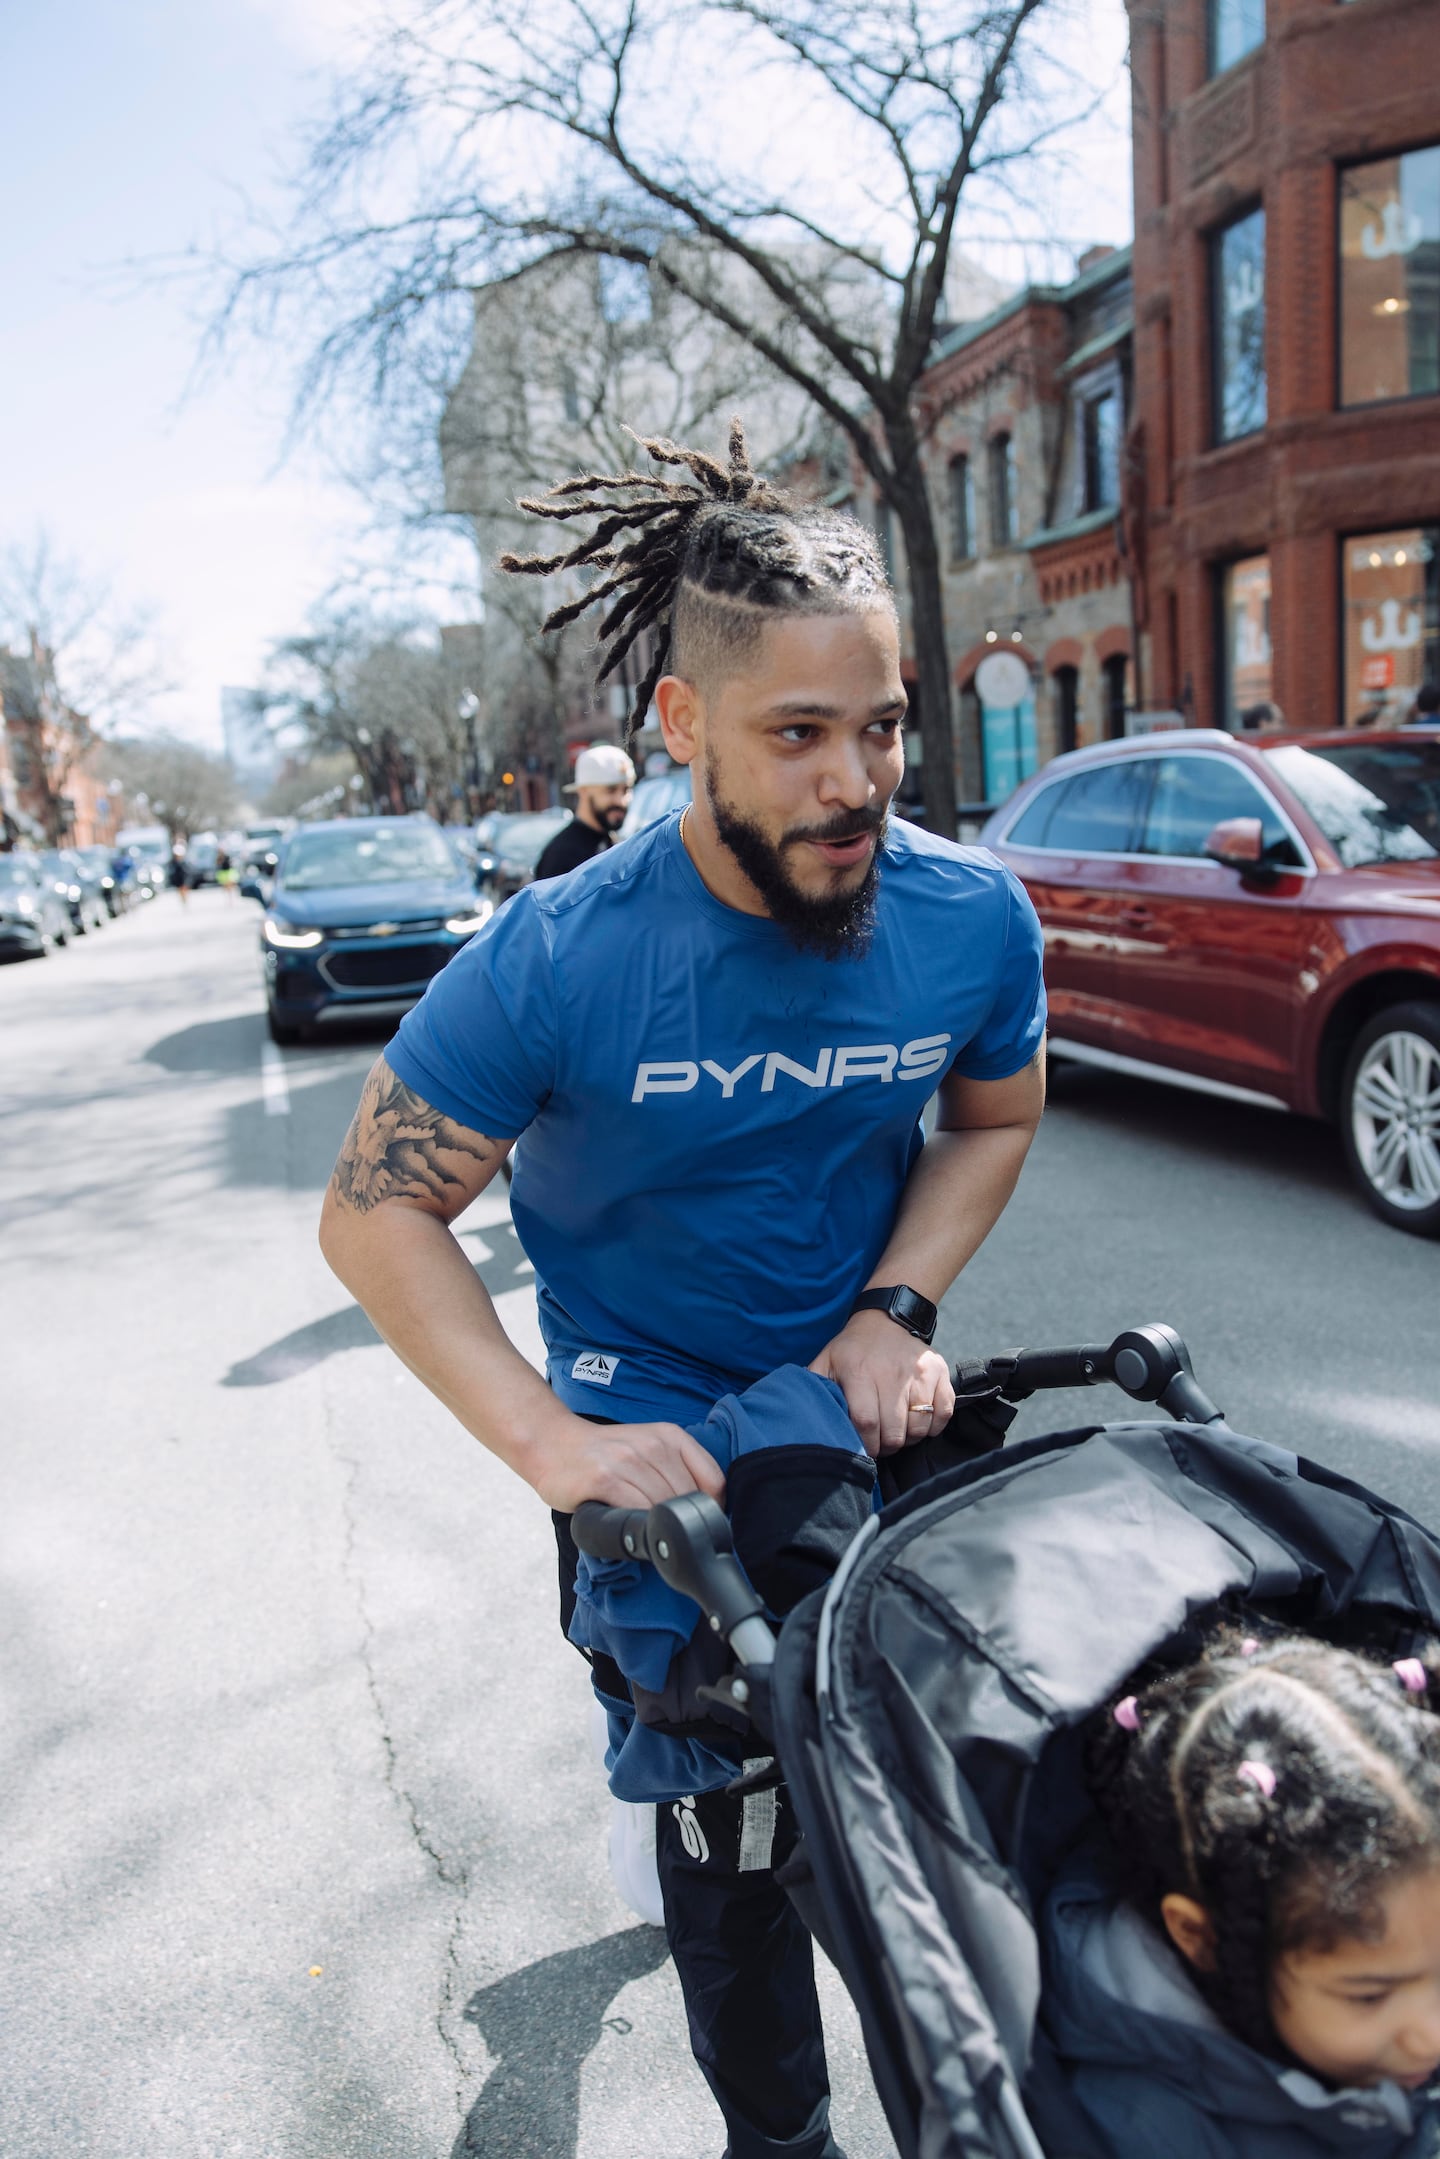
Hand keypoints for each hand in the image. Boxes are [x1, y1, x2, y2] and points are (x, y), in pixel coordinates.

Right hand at [523, 1408, 726, 1512]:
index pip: (713, 1481)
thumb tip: (706, 1513)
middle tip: (664, 1533)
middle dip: (679, 1522)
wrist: (553, 1444)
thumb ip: (676, 1471)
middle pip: (687, 1499)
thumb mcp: (648, 1448)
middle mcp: (653, 1444)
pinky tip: (629, 1529)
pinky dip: (638, 1527)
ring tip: (644, 1531)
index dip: (711, 1511)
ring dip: (657, 1527)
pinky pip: (635, 1512)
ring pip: (663, 1507)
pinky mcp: (604, 1479)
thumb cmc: (604, 1454)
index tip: (696, 1524)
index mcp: (671, 1435)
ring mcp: (627, 1460)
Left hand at [809, 1309, 955, 1457]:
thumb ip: (814, 1388)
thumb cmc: (853, 1349)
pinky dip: (934, 1425)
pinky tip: (919, 1421)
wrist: (886, 1320)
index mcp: (859, 1372)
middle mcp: (892, 1372)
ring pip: (920, 1426)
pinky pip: (943, 1412)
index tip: (865, 1449)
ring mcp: (919, 1372)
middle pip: (894, 1431)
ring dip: (909, 1438)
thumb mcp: (826, 1361)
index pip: (866, 1422)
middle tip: (882, 1443)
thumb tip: (802, 1416)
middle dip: (887, 1446)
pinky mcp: (940, 1372)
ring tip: (899, 1431)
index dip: (867, 1444)